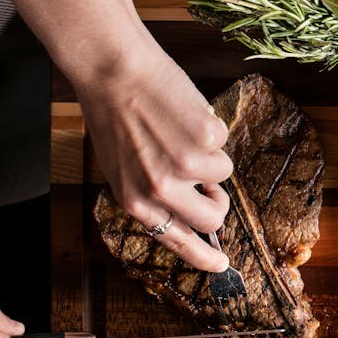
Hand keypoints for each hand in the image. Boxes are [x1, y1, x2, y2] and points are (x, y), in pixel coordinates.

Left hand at [74, 44, 233, 271]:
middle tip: (208, 184)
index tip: (221, 266)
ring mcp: (187, 165)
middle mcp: (162, 190)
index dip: (204, 257)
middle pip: (214, 217)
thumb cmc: (113, 116)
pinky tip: (182, 113)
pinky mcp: (206, 139)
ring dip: (209, 154)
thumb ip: (153, 193)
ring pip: (223, 173)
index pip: (178, 241)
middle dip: (217, 201)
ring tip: (178, 131)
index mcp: (137, 201)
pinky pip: (223, 141)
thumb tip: (193, 205)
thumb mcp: (123, 168)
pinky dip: (208, 128)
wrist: (113, 71)